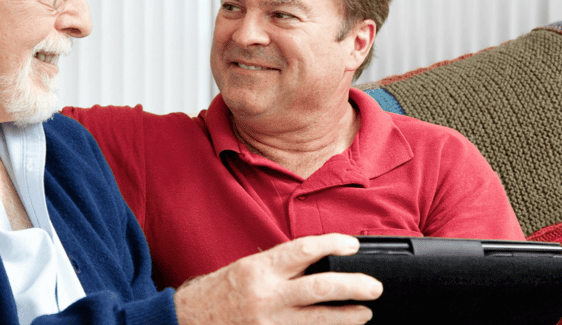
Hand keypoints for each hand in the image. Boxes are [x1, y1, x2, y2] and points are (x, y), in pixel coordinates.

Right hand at [174, 234, 381, 324]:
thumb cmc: (217, 292)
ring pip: (319, 319)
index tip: (353, 245)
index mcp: (259, 269)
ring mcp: (269, 323)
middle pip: (320, 287)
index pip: (304, 250)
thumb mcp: (246, 268)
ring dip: (347, 316)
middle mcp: (265, 295)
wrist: (186, 321)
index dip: (333, 244)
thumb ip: (279, 266)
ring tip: (364, 312)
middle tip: (374, 287)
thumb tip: (318, 261)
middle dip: (353, 285)